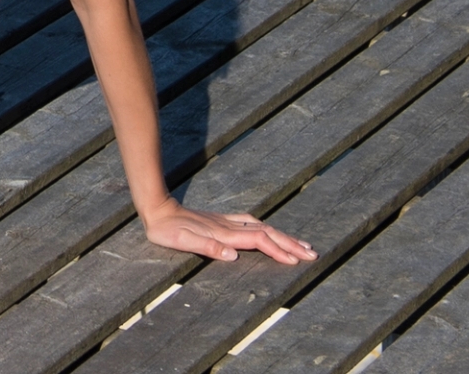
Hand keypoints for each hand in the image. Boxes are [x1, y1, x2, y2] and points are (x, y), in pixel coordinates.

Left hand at [141, 202, 313, 264]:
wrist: (157, 208)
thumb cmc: (167, 230)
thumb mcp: (182, 241)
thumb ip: (207, 247)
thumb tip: (233, 256)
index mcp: (224, 233)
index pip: (258, 241)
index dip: (277, 250)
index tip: (296, 260)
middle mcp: (229, 226)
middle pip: (267, 233)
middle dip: (290, 244)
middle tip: (312, 254)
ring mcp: (227, 222)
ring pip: (263, 228)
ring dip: (283, 236)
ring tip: (302, 245)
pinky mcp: (222, 221)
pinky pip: (252, 224)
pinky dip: (268, 229)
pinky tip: (271, 231)